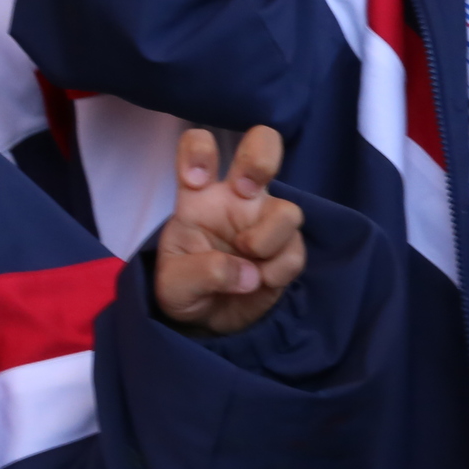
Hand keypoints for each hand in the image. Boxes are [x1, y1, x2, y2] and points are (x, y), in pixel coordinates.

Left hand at [152, 126, 303, 335]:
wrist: (207, 322)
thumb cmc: (184, 289)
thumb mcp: (173, 286)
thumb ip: (201, 273)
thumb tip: (246, 273)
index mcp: (198, 196)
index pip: (197, 149)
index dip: (199, 151)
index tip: (194, 180)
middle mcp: (236, 199)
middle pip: (263, 145)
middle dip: (261, 157)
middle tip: (248, 188)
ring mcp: (265, 221)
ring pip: (288, 210)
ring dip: (268, 239)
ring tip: (248, 259)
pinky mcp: (287, 249)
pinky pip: (295, 251)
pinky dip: (278, 272)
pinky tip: (260, 282)